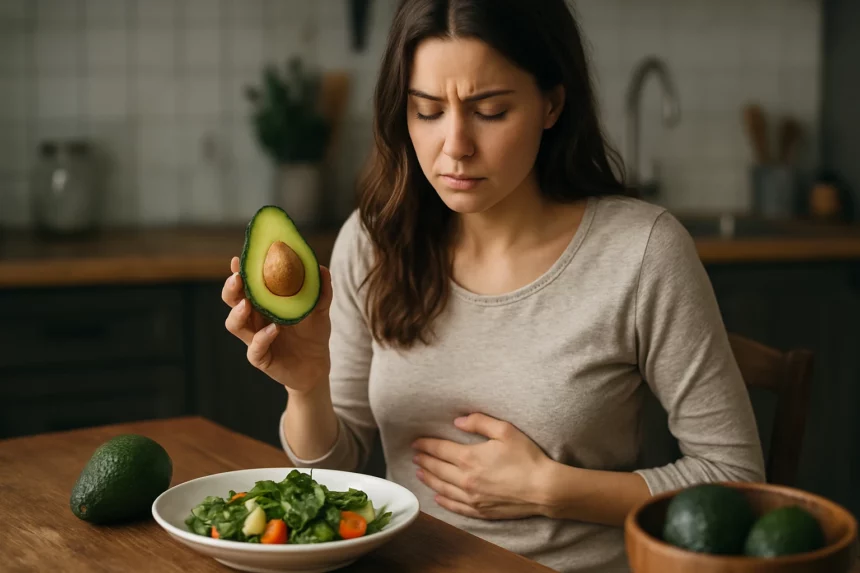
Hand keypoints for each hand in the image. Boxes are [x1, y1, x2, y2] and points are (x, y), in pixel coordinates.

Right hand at [222, 256, 332, 394]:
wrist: (317, 365)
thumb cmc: (313, 333)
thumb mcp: (320, 310)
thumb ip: (322, 292)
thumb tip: (321, 268)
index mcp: (264, 303)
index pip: (246, 286)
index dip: (238, 273)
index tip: (236, 261)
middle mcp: (255, 319)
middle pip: (232, 302)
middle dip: (231, 290)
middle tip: (237, 279)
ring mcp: (255, 339)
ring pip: (235, 325)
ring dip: (238, 314)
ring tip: (247, 304)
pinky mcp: (262, 358)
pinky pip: (254, 350)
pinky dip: (261, 339)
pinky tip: (273, 330)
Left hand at [411, 413, 553, 519]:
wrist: (544, 488)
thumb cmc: (527, 457)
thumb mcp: (505, 430)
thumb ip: (479, 422)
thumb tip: (457, 421)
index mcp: (469, 457)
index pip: (440, 449)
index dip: (426, 445)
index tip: (416, 442)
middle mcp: (466, 479)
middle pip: (437, 469)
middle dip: (424, 461)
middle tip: (414, 456)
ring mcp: (472, 497)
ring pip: (442, 488)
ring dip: (429, 479)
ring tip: (419, 474)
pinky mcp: (481, 511)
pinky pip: (455, 506)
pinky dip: (443, 501)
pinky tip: (437, 497)